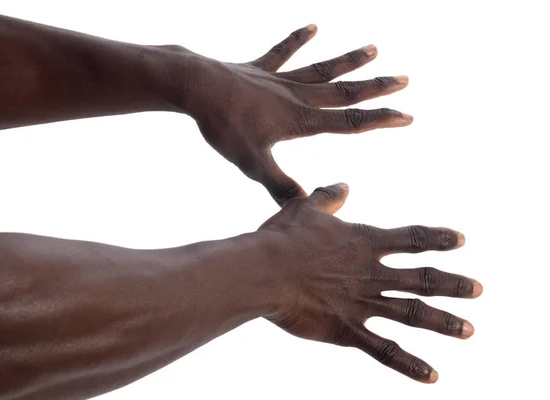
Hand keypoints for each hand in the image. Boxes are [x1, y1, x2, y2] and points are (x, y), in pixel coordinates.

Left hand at [180, 25, 411, 204]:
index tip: (407, 115)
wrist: (196, 87)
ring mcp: (278, 79)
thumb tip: (306, 205)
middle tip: (404, 79)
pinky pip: (282, 52)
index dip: (379, 120)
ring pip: (321, 69)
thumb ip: (279, 185)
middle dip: (376, 88)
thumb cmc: (223, 126)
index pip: (348, 122)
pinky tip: (314, 26)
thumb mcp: (252, 162)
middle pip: (343, 92)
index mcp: (299, 120)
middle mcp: (295, 96)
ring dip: (348, 61)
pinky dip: (298, 39)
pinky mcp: (258, 68)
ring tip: (373, 48)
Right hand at [258, 183, 481, 382]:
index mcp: (363, 242)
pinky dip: (409, 364)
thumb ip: (328, 197)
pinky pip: (384, 350)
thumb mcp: (305, 208)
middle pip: (422, 279)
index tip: (461, 240)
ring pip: (412, 314)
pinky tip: (432, 375)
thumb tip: (344, 186)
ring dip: (443, 322)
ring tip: (469, 329)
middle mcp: (371, 273)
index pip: (411, 239)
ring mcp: (362, 303)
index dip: (437, 239)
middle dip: (453, 284)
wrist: (264, 270)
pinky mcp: (347, 330)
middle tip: (479, 289)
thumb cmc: (281, 238)